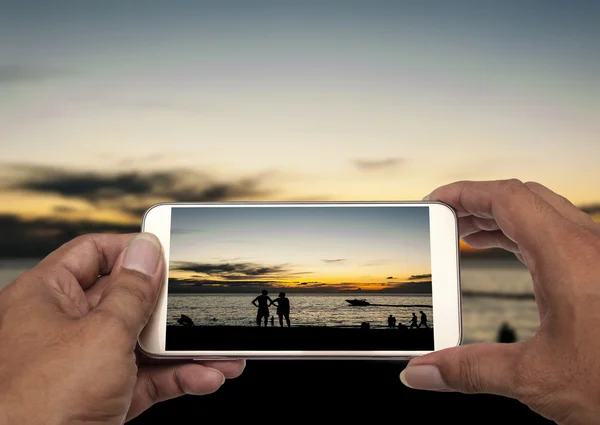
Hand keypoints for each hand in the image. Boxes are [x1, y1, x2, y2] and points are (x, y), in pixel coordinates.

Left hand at [0, 233, 244, 424]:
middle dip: (172, 309)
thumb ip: (132, 292)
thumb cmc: (40, 407)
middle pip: (128, 301)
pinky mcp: (103, 398)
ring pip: (144, 344)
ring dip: (185, 349)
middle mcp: (64, 327)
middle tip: (202, 307)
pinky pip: (147, 378)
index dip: (131, 249)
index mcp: (47, 298)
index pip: (92, 253)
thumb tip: (148, 250)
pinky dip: (178, 378)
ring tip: (221, 351)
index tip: (169, 252)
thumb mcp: (101, 336)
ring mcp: (84, 365)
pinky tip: (205, 376)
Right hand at [400, 179, 599, 424]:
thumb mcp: (537, 379)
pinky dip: (526, 235)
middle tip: (447, 219)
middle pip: (524, 198)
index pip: (507, 198)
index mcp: (569, 257)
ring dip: (502, 218)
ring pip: (544, 213)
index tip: (436, 201)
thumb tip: (423, 371)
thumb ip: (471, 371)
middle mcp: (590, 247)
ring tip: (469, 235)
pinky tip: (514, 255)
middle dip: (479, 203)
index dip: (465, 193)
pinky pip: (559, 233)